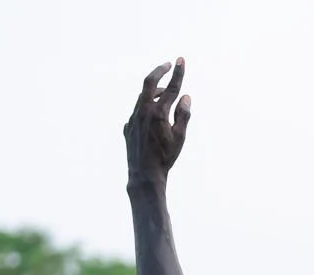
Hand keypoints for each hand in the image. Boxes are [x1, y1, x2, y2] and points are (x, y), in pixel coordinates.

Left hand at [126, 58, 191, 187]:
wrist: (144, 175)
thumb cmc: (166, 158)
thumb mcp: (180, 137)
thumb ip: (183, 115)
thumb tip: (186, 97)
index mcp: (158, 113)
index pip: (171, 88)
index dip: (177, 73)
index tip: (181, 60)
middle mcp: (143, 111)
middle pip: (149, 82)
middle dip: (160, 71)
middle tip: (168, 65)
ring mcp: (133, 118)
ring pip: (143, 97)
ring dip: (155, 92)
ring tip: (165, 94)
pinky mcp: (128, 126)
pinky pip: (138, 111)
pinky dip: (147, 108)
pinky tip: (154, 117)